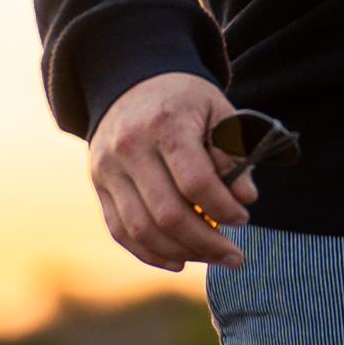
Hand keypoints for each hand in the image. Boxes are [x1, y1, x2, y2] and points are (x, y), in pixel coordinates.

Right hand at [88, 74, 254, 271]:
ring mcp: (108, 170)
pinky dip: (150, 254)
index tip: (242, 218)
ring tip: (211, 257)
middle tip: (234, 255)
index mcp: (165, 124)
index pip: (196, 182)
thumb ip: (234, 150)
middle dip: (206, 243)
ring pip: (141, 230)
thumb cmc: (184, 102)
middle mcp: (130, 148)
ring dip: (181, 253)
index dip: (224, 208)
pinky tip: (179, 261)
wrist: (131, 83)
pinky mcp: (99, 186)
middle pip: (167, 213)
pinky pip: (120, 232)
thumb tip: (245, 197)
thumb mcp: (217, 110)